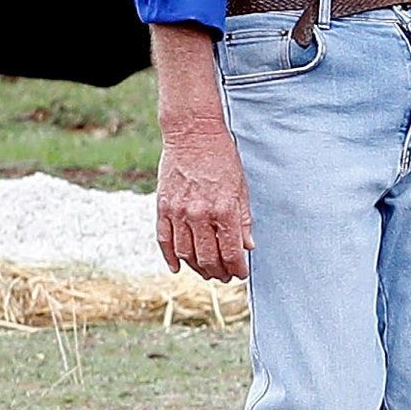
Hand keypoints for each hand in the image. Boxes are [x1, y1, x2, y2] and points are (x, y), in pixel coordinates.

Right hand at [157, 116, 251, 281]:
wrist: (193, 134)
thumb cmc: (222, 158)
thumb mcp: (241, 187)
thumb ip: (243, 219)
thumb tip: (248, 246)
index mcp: (224, 209)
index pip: (231, 251)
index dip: (237, 267)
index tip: (240, 272)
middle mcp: (200, 214)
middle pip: (207, 258)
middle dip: (218, 272)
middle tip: (225, 276)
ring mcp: (178, 212)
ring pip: (185, 253)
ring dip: (197, 268)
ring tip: (207, 272)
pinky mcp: (163, 207)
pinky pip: (164, 240)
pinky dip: (170, 257)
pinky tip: (177, 267)